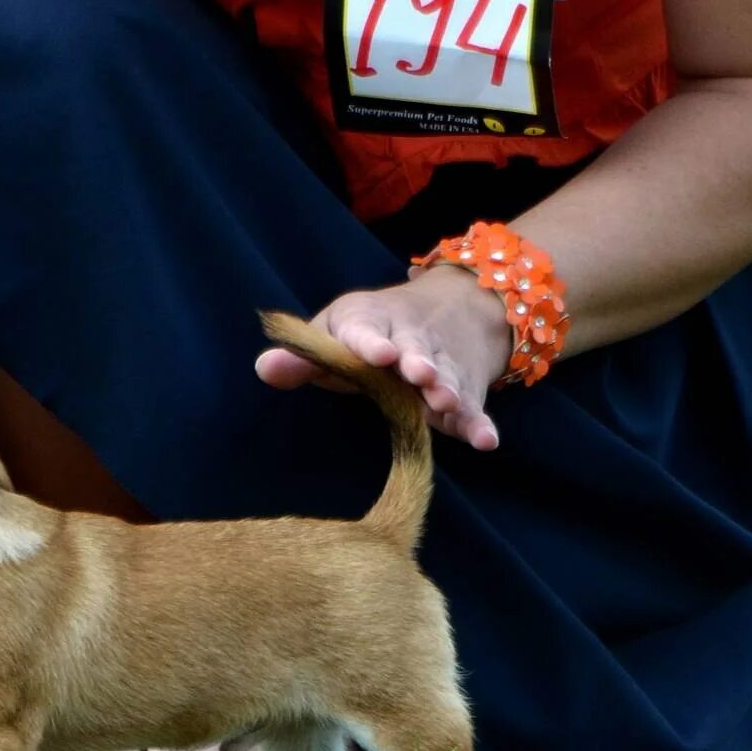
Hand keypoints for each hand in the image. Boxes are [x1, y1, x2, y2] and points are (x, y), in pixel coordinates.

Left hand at [255, 266, 511, 450]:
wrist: (447, 309)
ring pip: (446, 376)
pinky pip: (473, 407)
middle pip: (414, 350)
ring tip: (446, 403)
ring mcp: (441, 365)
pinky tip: (486, 441)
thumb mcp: (334, 337)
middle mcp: (410, 339)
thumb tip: (265, 368)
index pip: (367, 331)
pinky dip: (480, 423)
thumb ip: (302, 359)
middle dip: (417, 361)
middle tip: (419, 375)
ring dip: (447, 389)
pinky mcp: (464, 390)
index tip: (378, 354)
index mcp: (370, 322)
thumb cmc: (366, 334)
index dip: (371, 343)